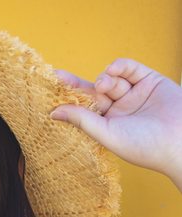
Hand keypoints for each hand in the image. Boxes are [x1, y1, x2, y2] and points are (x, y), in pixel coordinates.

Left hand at [51, 58, 181, 182]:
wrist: (180, 141)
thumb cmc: (143, 146)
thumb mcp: (107, 134)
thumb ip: (82, 120)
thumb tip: (54, 113)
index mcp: (107, 126)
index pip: (83, 109)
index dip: (68, 100)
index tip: (50, 90)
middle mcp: (119, 110)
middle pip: (93, 93)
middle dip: (77, 85)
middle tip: (60, 77)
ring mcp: (134, 95)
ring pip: (111, 79)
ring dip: (104, 79)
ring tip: (104, 86)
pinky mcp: (149, 81)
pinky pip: (130, 68)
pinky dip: (120, 66)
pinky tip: (112, 70)